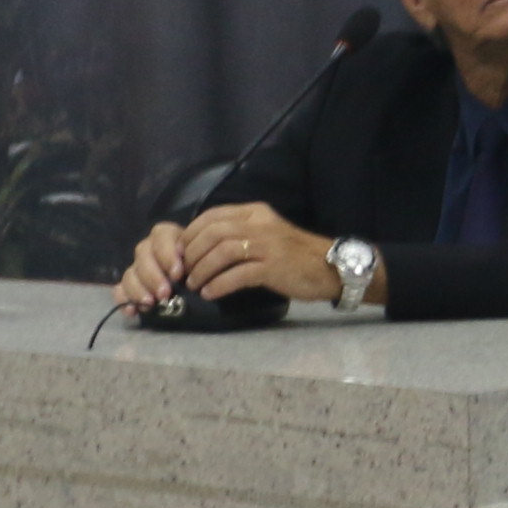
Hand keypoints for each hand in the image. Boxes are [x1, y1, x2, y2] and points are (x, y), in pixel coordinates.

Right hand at [115, 218, 193, 308]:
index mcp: (166, 236)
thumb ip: (197, 259)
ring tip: (150, 303)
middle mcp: (149, 248)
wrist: (195, 278)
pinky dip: (124, 300)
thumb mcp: (202, 256)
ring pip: (129, 273)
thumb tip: (195, 272)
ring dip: (138, 289)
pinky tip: (133, 311)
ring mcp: (137, 267)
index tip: (177, 274)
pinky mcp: (129, 285)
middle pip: (143, 256)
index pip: (161, 237)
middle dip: (153, 276)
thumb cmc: (200, 264)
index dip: (167, 255)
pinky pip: (119, 290)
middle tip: (165, 294)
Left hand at [169, 202, 336, 307]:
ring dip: (202, 270)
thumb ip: (239, 234)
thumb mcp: (265, 234)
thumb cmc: (293, 254)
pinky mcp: (273, 267)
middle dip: (191, 253)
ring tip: (194, 285)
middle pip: (213, 233)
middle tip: (183, 272)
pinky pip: (238, 274)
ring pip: (222, 252)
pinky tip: (210, 294)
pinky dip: (219, 284)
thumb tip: (201, 246)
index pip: (212, 215)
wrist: (329, 267)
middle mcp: (259, 224)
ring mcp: (267, 245)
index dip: (190, 234)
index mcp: (254, 213)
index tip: (179, 253)